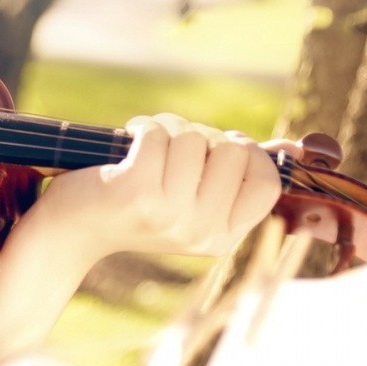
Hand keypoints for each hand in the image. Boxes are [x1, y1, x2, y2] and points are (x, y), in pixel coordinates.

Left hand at [28, 112, 286, 265]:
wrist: (69, 231)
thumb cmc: (133, 204)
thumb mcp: (193, 196)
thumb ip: (241, 174)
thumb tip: (297, 148)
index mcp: (224, 236)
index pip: (267, 181)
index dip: (245, 154)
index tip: (213, 152)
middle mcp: (202, 232)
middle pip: (233, 150)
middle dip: (200, 137)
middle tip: (169, 153)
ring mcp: (171, 215)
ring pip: (194, 137)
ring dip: (166, 130)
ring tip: (142, 153)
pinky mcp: (137, 193)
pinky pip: (157, 134)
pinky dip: (141, 128)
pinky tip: (126, 149)